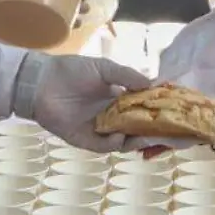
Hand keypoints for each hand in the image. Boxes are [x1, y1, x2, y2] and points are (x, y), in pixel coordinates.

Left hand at [12, 52, 153, 152]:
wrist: (41, 81)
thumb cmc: (71, 71)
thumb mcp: (104, 68)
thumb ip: (127, 76)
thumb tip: (153, 83)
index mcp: (117, 99)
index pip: (142, 109)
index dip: (156, 112)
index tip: (172, 112)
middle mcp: (111, 116)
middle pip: (136, 128)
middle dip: (151, 131)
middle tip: (167, 132)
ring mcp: (99, 129)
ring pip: (123, 141)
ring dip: (136, 141)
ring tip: (147, 138)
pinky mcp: (84, 140)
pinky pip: (103, 146)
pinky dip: (113, 144)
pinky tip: (120, 137)